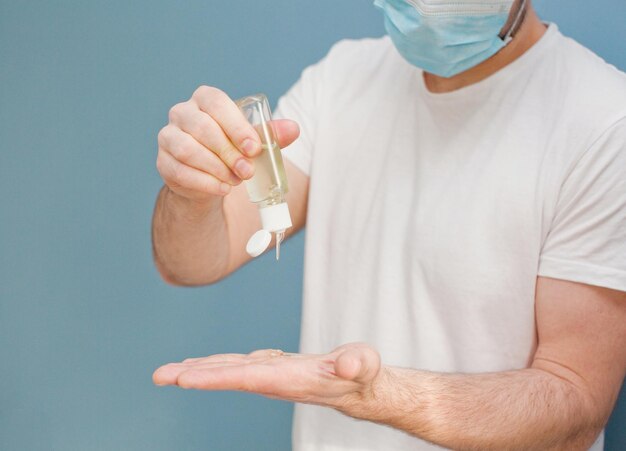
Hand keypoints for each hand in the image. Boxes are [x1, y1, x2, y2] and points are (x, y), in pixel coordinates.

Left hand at [153, 343, 381, 414]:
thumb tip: (349, 365)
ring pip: (230, 371)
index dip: (215, 378)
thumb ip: (357, 364)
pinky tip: (207, 363)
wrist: (360, 388)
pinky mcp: (274, 369)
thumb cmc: (364, 375)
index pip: (246, 379)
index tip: (185, 380)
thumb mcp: (365, 364)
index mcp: (290, 380)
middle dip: (194, 377)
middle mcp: (275, 380)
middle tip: (160, 376)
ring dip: (200, 370)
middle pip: (228, 377)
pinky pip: (239, 366)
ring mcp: (272, 375)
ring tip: (171, 372)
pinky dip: (219, 364)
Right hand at [157, 86, 299, 201]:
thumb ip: (271, 134)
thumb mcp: (252, 141)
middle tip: (248, 171)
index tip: (253, 149)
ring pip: (188, 150)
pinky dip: (205, 183)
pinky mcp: (163, 162)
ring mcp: (168, 137)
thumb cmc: (232, 151)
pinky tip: (222, 189)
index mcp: (205, 99)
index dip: (236, 126)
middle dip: (229, 152)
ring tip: (236, 180)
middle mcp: (182, 113)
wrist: (210, 178)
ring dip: (216, 168)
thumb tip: (294, 129)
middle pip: (202, 128)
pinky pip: (180, 171)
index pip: (216, 103)